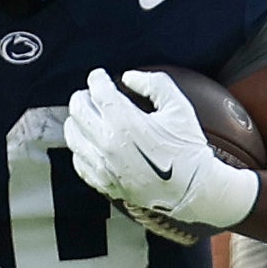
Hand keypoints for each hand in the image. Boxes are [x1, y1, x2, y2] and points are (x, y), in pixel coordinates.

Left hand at [64, 69, 259, 240]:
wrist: (193, 190)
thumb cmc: (188, 149)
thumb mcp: (179, 107)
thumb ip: (155, 83)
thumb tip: (129, 78)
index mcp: (125, 121)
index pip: (97, 90)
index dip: (97, 78)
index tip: (100, 77)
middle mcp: (108, 143)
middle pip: (77, 110)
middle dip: (83, 96)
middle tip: (91, 94)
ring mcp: (103, 166)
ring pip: (73, 136)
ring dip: (78, 121)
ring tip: (88, 117)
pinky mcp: (104, 183)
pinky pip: (79, 162)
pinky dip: (81, 148)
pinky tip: (91, 144)